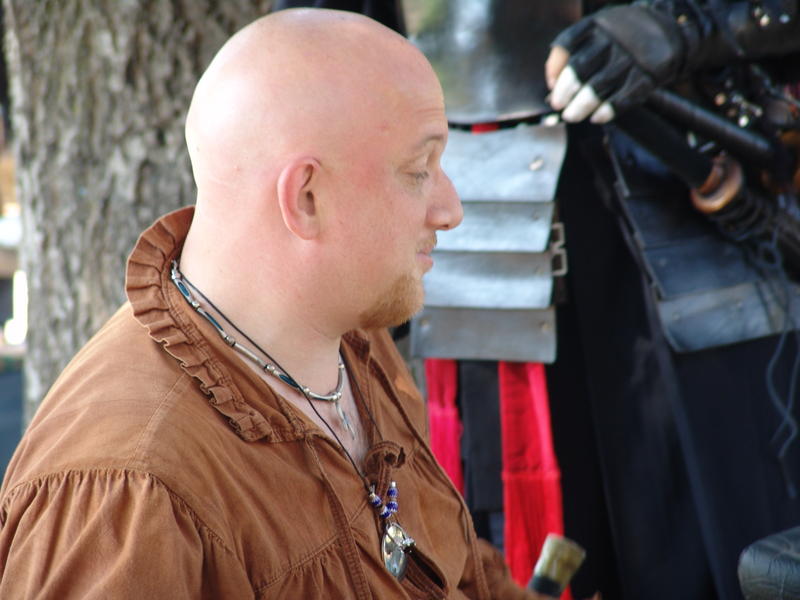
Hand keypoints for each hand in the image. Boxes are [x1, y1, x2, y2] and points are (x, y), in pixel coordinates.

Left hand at [545, 4, 686, 122]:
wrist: (671, 29)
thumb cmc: (624, 38)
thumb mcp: (600, 31)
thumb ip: (575, 50)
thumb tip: (552, 82)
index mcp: (598, 24)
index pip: (567, 44)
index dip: (555, 68)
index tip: (551, 85)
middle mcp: (614, 38)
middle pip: (581, 68)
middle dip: (565, 92)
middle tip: (558, 105)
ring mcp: (632, 56)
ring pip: (599, 86)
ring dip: (581, 106)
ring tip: (571, 116)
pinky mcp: (649, 74)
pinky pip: (624, 97)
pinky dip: (608, 110)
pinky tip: (596, 118)